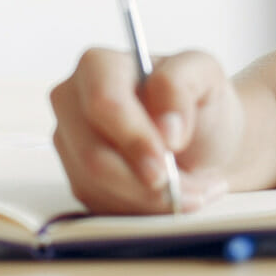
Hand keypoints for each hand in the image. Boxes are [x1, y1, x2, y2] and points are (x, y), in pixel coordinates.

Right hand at [49, 48, 243, 213]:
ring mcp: (71, 144)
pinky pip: (103, 206)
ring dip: (150, 199)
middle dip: (143, 182)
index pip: (103, 104)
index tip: (164, 164)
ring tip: (192, 190)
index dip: (133, 138)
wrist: (203, 140)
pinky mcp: (78, 180)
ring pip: (98, 186)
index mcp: (98, 66)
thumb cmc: (199, 102)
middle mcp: (72, 102)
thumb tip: (166, 128)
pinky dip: (143, 209)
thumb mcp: (205, 74)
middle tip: (187, 190)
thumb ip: (181, 85)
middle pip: (94, 155)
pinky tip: (170, 196)